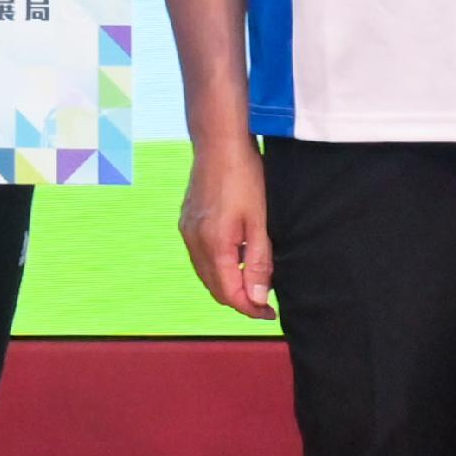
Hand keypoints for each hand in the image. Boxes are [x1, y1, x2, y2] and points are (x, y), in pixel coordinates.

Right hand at [179, 135, 275, 318]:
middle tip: (264, 300)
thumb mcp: (259, 221)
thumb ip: (258, 262)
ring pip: (206, 273)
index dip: (250, 308)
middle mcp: (194, 242)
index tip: (269, 313)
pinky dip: (218, 265)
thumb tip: (257, 298)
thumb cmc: (244, 177)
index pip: (230, 294)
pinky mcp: (187, 221)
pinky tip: (237, 255)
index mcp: (214, 245)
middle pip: (215, 288)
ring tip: (254, 278)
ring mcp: (187, 231)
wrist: (219, 142)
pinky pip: (200, 256)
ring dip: (228, 282)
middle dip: (239, 299)